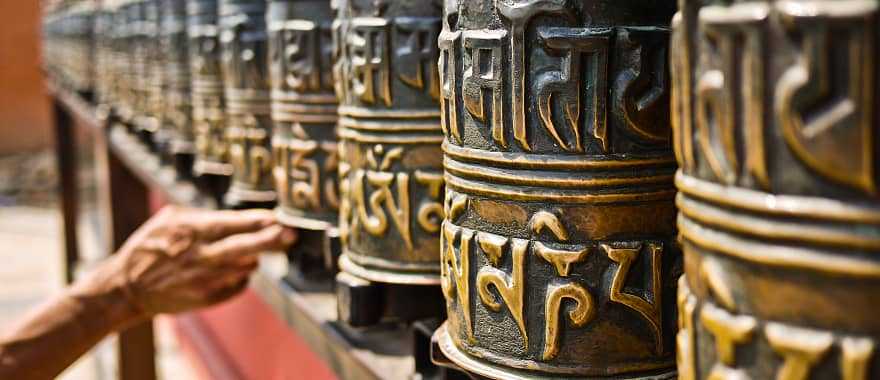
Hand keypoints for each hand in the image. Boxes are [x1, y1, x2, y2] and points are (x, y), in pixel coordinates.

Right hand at [83, 206, 296, 321]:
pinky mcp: (207, 298)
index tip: (277, 217)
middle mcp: (200, 257)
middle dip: (270, 240)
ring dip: (254, 257)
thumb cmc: (150, 246)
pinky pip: (238, 285)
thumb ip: (202, 215)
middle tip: (292, 234)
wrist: (128, 287)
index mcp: (191, 232)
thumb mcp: (170, 219)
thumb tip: (236, 216)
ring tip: (255, 250)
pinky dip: (241, 275)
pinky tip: (234, 268)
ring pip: (245, 267)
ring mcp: (205, 280)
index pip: (231, 224)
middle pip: (244, 247)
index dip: (257, 221)